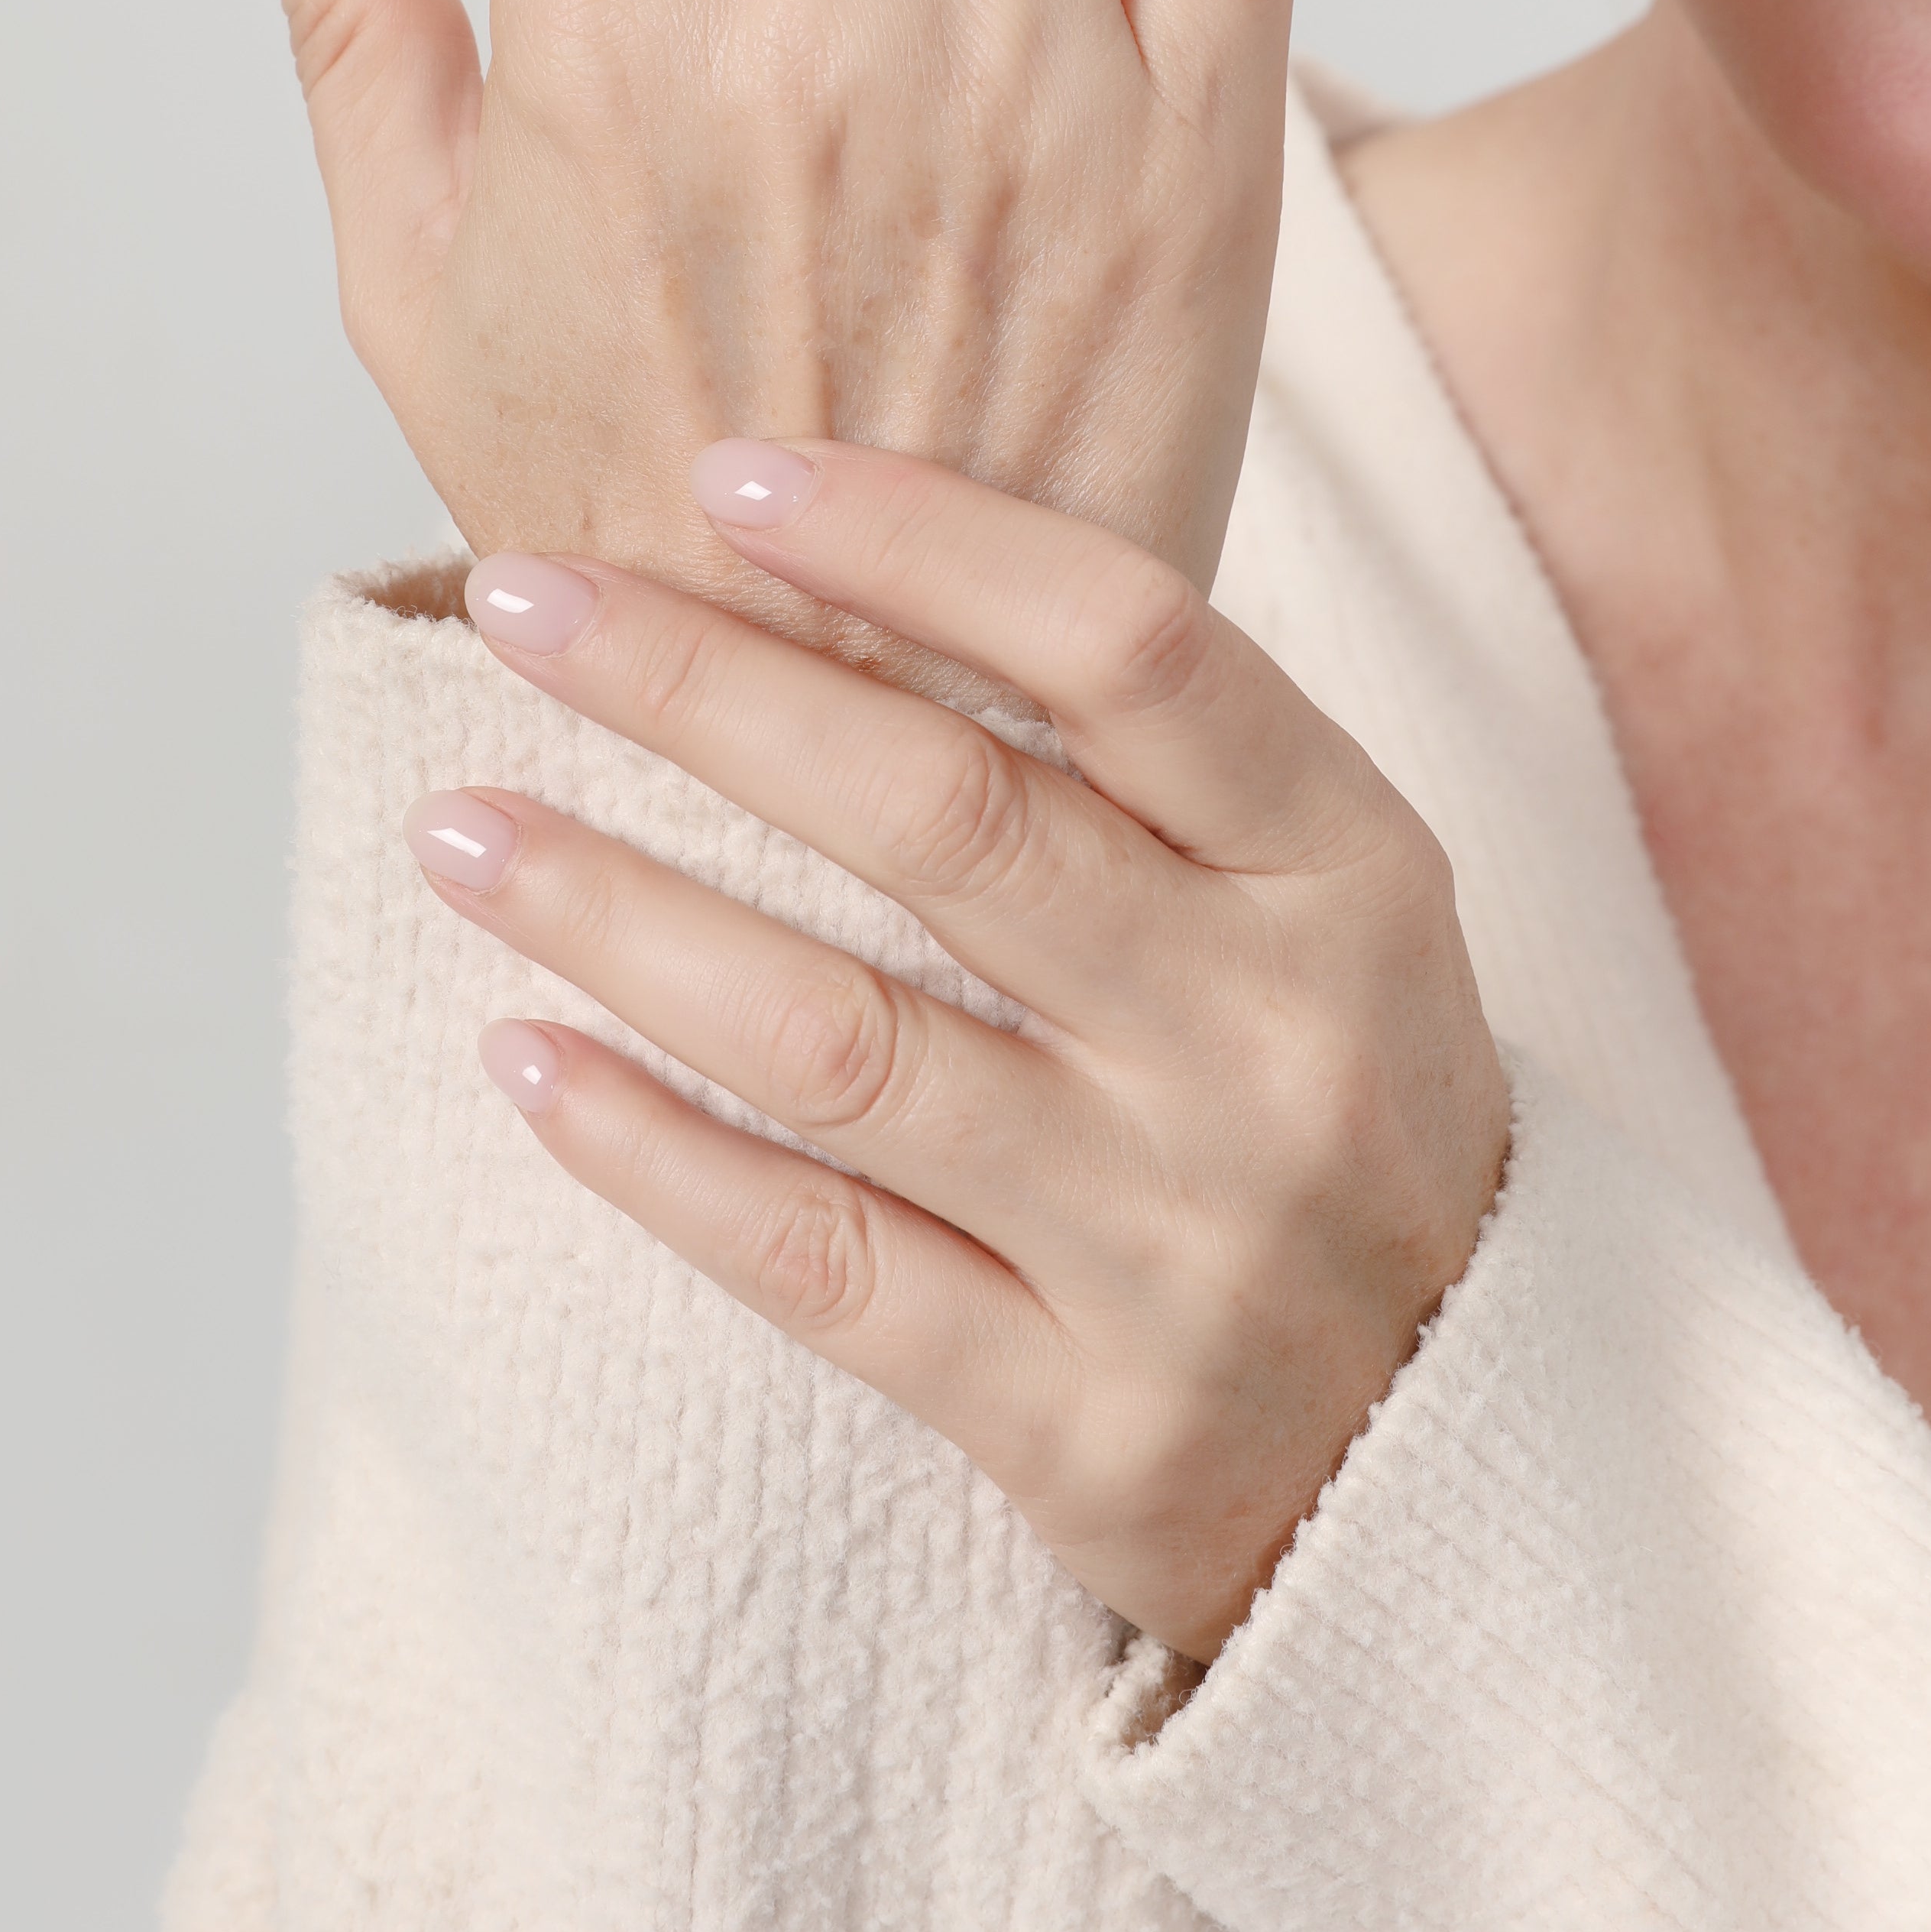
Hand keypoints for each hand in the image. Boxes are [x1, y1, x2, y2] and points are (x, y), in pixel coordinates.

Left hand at [402, 441, 1511, 1663]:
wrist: (1470, 1460)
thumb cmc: (1341, 1107)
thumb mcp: (1326, 904)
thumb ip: (1148, 758)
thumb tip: (845, 567)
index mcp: (1352, 877)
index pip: (1128, 648)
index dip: (919, 540)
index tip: (727, 471)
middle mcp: (1273, 1048)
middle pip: (946, 822)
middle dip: (700, 689)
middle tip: (515, 599)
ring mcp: (1178, 1248)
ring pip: (840, 1044)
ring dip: (616, 918)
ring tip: (459, 829)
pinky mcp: (1083, 1426)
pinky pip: (819, 1265)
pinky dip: (651, 1155)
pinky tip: (525, 1061)